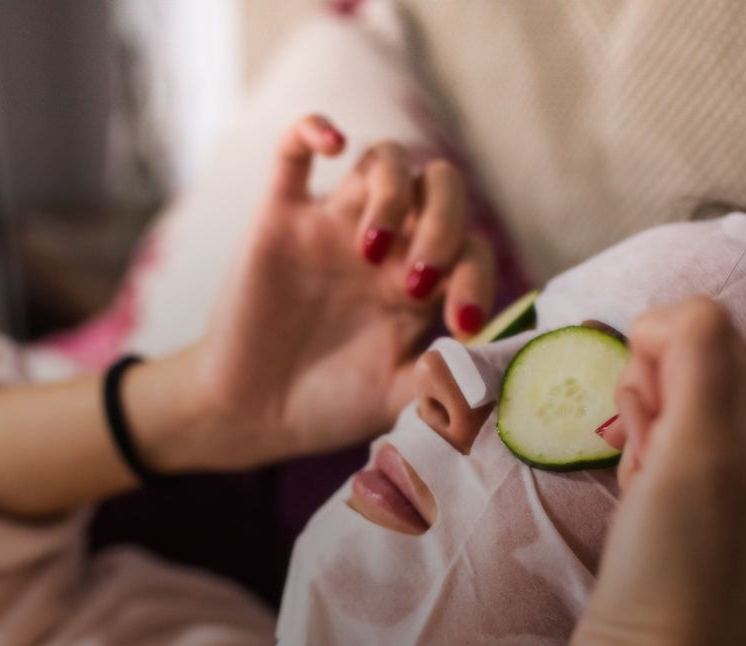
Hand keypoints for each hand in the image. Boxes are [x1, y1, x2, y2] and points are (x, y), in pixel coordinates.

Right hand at [140, 115, 494, 471]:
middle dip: (442, 225)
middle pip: (437, 188)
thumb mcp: (396, 400)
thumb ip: (442, 380)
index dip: (477, 278)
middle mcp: (386, 248)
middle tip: (416, 283)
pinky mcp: (280, 222)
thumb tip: (492, 363)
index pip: (471, 249)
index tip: (463, 325)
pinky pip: (294, 153)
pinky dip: (312, 129)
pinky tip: (333, 143)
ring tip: (371, 250)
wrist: (253, 416)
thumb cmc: (328, 408)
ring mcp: (333, 228)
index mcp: (421, 286)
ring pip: (382, 160)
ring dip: (392, 192)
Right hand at [502, 301, 745, 645]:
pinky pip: (712, 495)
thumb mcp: (691, 452)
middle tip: (630, 468)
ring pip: (713, 441)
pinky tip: (653, 536)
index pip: (723, 352)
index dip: (657, 372)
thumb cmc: (670, 596)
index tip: (627, 424)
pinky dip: (669, 495)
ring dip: (661, 451)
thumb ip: (695, 352)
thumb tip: (670, 319)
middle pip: (721, 394)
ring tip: (641, 508)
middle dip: (660, 412)